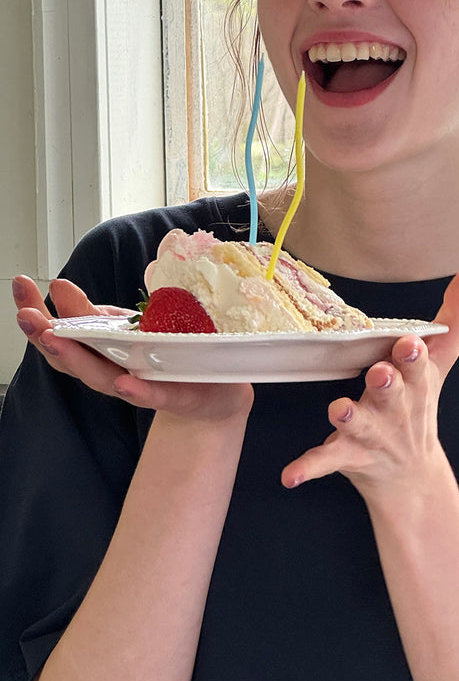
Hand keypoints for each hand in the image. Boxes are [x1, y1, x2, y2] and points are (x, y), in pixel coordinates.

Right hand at [13, 275, 252, 421]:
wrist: (217, 388)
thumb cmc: (167, 355)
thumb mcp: (130, 327)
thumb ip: (96, 314)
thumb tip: (59, 287)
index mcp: (102, 354)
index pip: (61, 335)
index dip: (37, 314)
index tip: (20, 284)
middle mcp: (114, 373)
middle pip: (72, 361)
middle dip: (46, 338)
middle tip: (26, 316)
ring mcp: (143, 386)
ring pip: (104, 379)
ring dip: (78, 360)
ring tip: (55, 339)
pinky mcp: (176, 396)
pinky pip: (155, 396)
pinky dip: (138, 391)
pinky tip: (124, 383)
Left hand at [281, 266, 458, 499]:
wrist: (412, 475)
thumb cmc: (420, 405)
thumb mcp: (440, 361)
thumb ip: (453, 316)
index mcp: (415, 383)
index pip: (417, 366)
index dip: (412, 356)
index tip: (407, 344)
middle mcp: (395, 409)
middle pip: (392, 394)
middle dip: (388, 383)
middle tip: (379, 372)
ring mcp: (373, 434)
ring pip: (360, 425)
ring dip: (350, 418)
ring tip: (338, 410)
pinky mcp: (349, 455)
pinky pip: (326, 460)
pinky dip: (308, 467)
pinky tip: (290, 475)